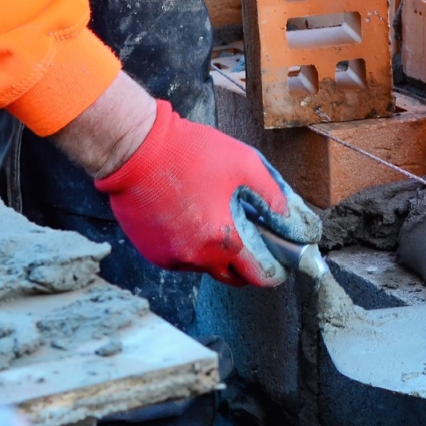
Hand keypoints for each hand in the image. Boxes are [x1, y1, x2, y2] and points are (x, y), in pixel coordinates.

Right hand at [91, 99, 320, 286]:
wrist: (134, 148)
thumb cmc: (189, 152)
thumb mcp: (244, 164)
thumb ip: (273, 196)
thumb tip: (292, 219)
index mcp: (222, 240)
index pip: (259, 275)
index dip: (275, 270)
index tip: (281, 259)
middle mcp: (195, 258)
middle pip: (233, 277)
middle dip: (249, 265)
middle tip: (256, 241)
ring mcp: (170, 258)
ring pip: (206, 267)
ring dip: (218, 253)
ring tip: (221, 219)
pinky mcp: (151, 252)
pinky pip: (182, 258)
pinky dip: (194, 246)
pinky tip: (195, 218)